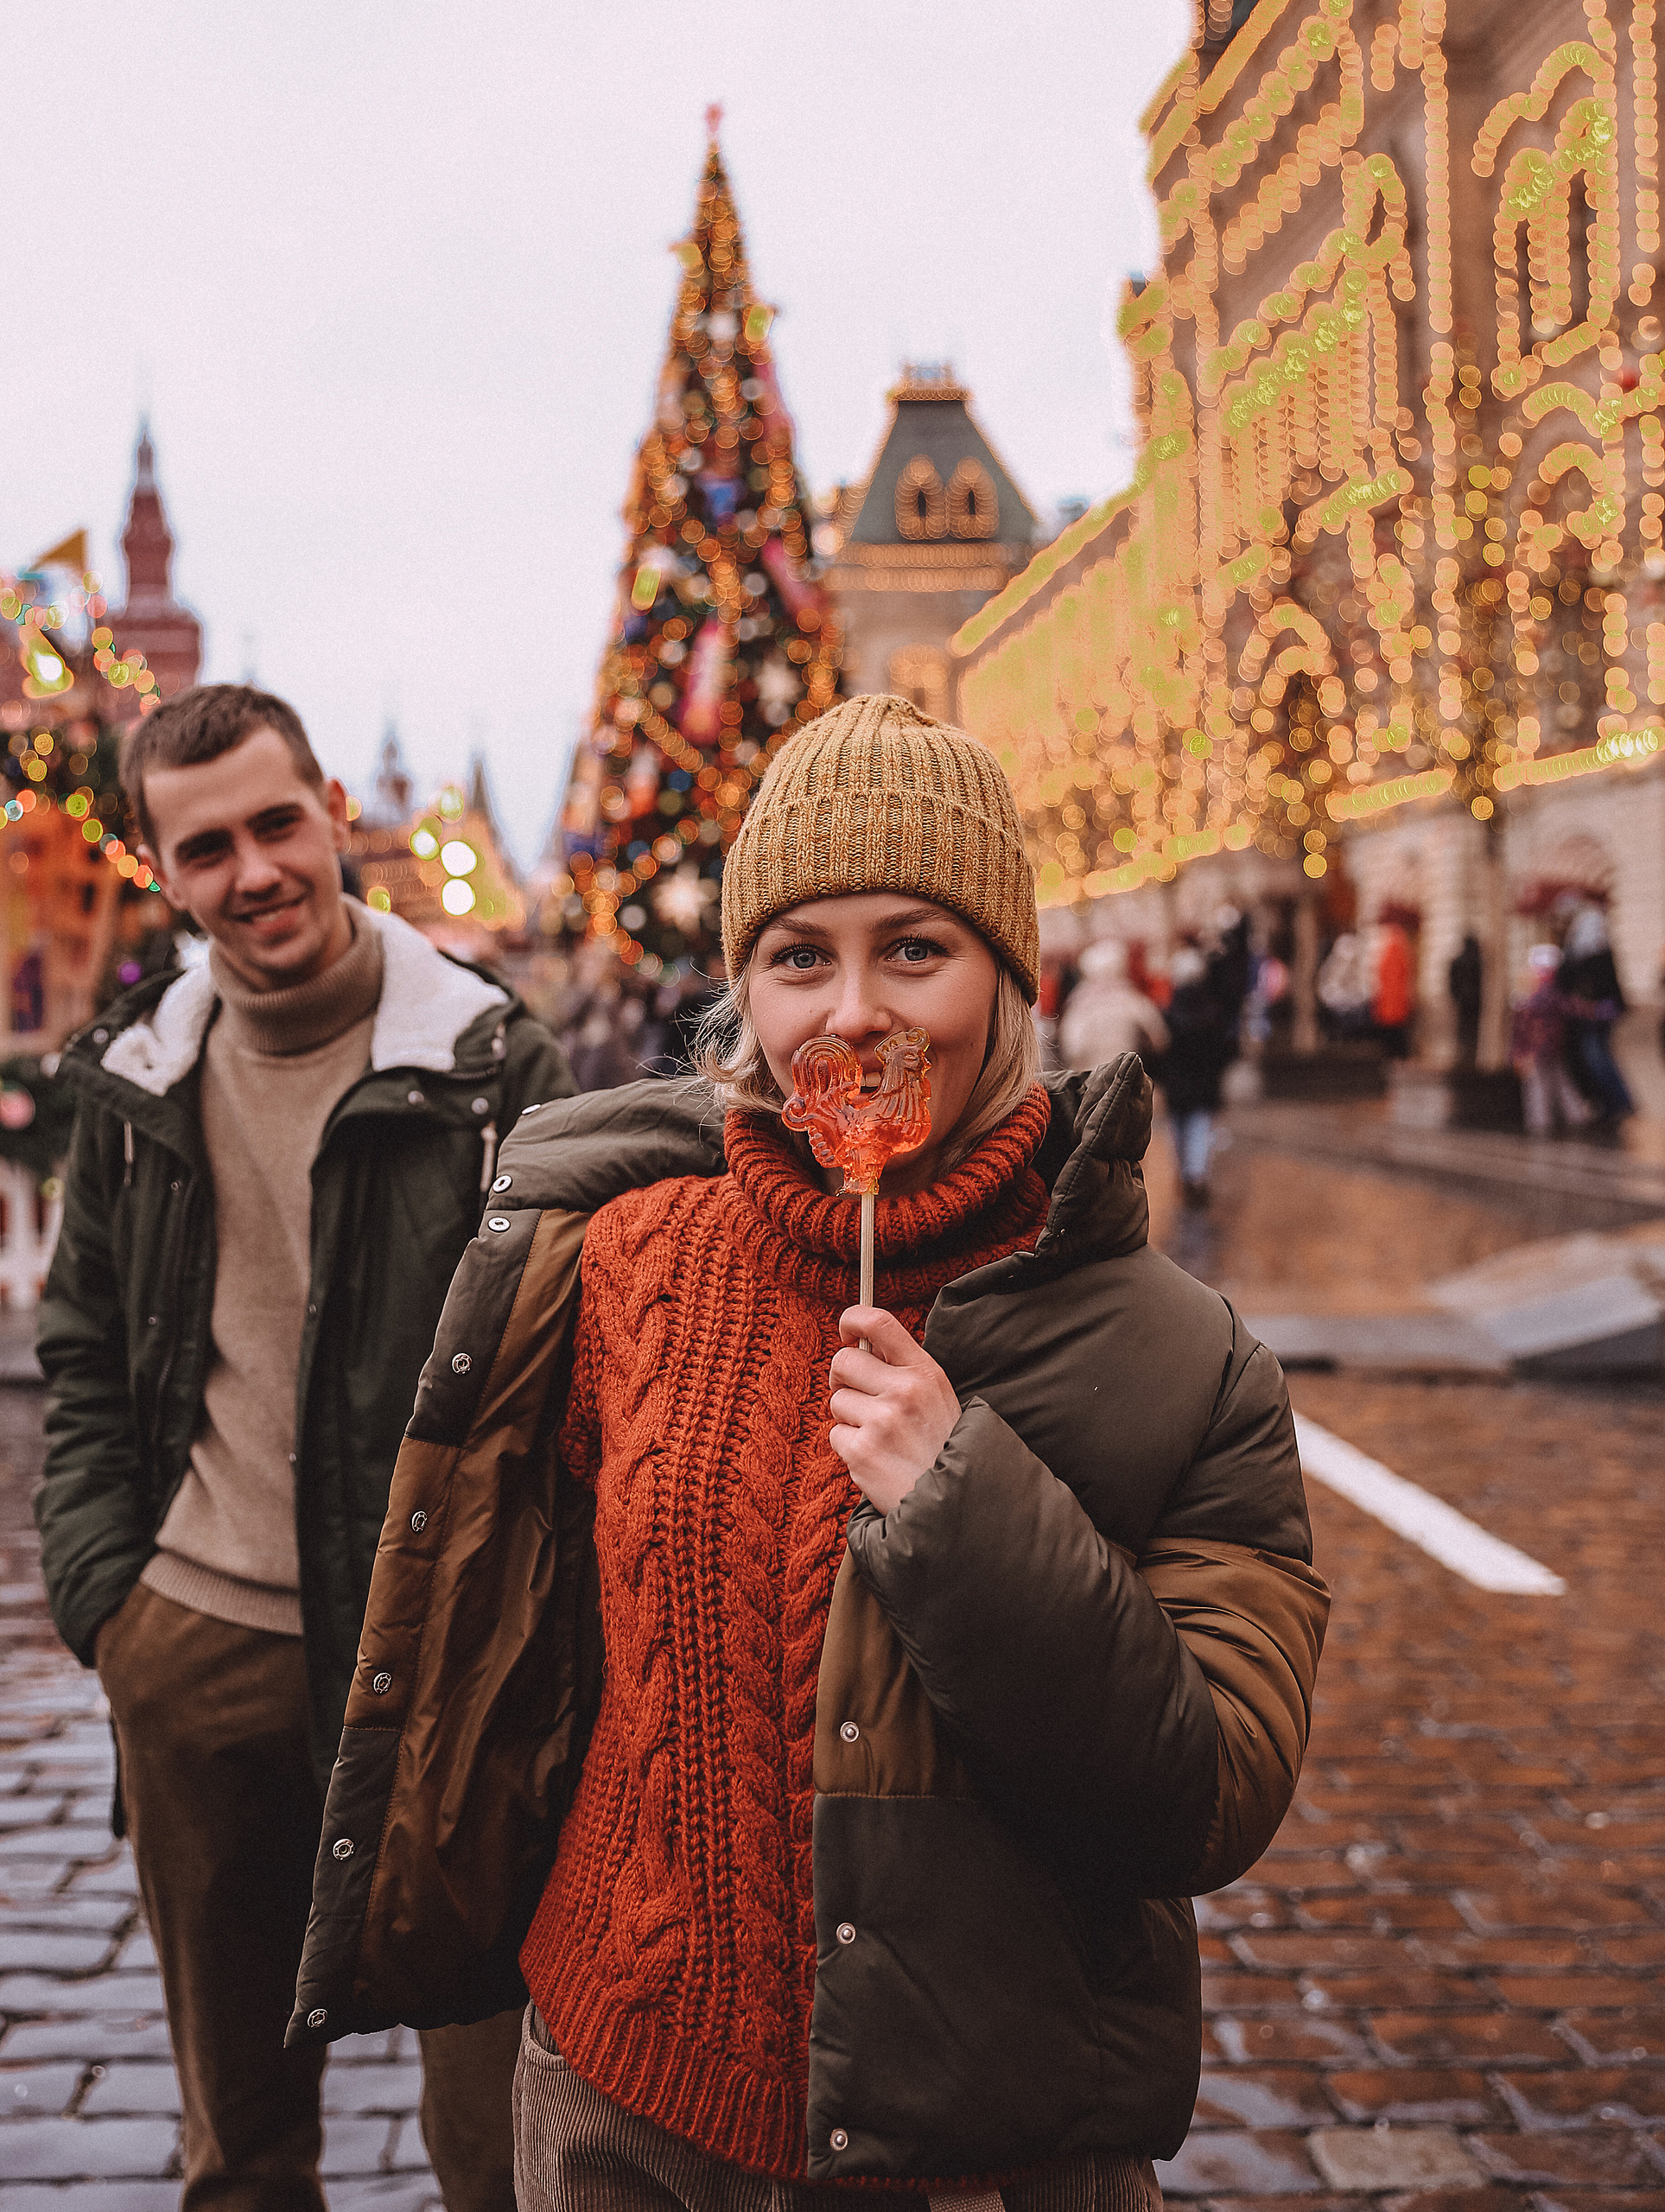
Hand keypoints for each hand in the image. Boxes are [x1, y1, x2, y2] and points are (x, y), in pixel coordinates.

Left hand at [828, 1307, 961, 1516]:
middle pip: (842, 1361)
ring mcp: (881, 1422)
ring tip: (880, 1437)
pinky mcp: (862, 1452)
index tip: (846, 1331)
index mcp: (925, 1371)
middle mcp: (903, 1391)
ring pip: (837, 1401)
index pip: (878, 1321)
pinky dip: (849, 1447)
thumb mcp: (938, 1397)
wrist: (957, 1504)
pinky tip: (877, 1458)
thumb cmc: (943, 1447)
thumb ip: (903, 1369)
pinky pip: (835, 1435)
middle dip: (843, 1378)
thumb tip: (862, 1343)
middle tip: (859, 1397)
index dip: (852, 1319)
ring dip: (849, 1418)